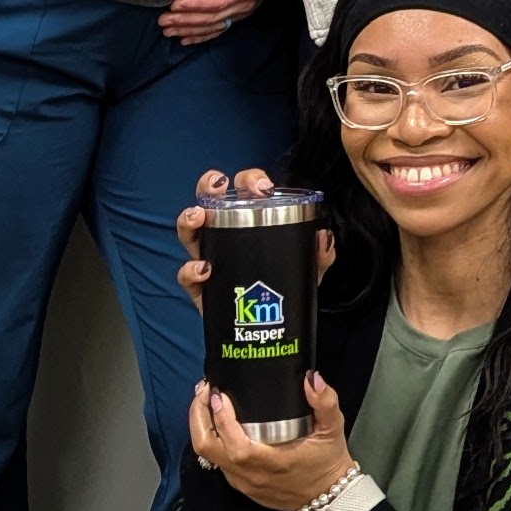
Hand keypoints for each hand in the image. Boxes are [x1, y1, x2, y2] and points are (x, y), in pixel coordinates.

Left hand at [162, 0, 285, 44]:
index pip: (219, 1)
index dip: (196, 5)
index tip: (175, 4)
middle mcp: (246, 3)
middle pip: (213, 17)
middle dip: (187, 20)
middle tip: (163, 21)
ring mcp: (244, 9)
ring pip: (214, 25)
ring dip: (190, 29)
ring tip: (168, 31)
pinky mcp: (241, 11)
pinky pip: (221, 27)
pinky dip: (203, 35)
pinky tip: (186, 39)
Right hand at [173, 167, 337, 307]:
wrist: (271, 331)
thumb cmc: (285, 290)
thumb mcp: (308, 271)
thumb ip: (319, 255)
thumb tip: (323, 238)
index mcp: (251, 223)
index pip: (245, 191)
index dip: (250, 180)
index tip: (262, 186)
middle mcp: (225, 237)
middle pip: (209, 202)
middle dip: (208, 186)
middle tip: (219, 186)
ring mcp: (210, 261)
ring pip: (190, 234)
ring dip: (189, 221)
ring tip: (198, 217)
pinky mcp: (202, 290)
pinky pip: (187, 277)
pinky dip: (190, 270)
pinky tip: (205, 270)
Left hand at [190, 369, 355, 510]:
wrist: (329, 497)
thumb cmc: (328, 462)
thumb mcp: (333, 429)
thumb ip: (325, 402)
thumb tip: (312, 378)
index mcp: (270, 462)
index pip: (234, 444)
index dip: (221, 418)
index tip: (218, 394)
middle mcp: (250, 474)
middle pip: (207, 448)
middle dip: (198, 416)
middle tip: (205, 390)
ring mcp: (242, 482)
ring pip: (208, 455)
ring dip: (202, 426)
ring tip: (206, 400)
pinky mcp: (241, 485)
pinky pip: (216, 461)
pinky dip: (212, 438)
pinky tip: (217, 421)